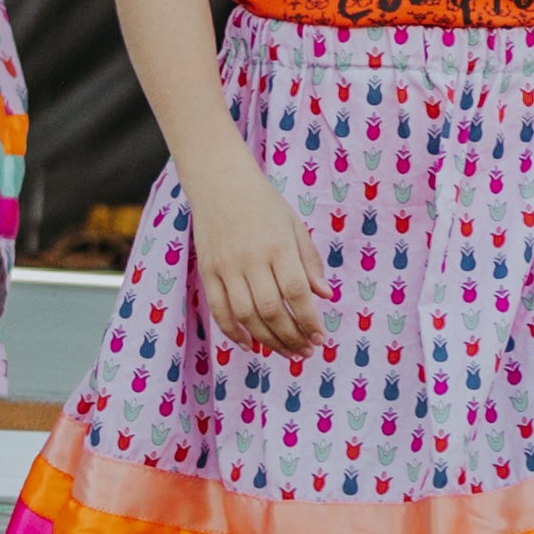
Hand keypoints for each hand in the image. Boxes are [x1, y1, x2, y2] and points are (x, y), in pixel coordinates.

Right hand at [185, 147, 329, 357]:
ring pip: (246, 316)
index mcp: (278, 246)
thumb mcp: (294, 225)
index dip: (309, 321)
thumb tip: (326, 296)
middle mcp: (251, 259)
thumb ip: (309, 261)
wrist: (219, 180)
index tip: (320, 339)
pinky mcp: (207, 271)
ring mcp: (226, 266)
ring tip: (285, 353)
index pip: (296, 293)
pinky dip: (233, 332)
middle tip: (305, 352)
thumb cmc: (263, 202)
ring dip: (267, 340)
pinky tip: (249, 345)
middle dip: (291, 337)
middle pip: (271, 310)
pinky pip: (219, 309)